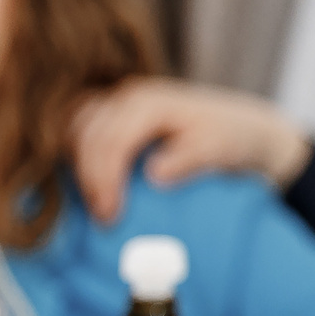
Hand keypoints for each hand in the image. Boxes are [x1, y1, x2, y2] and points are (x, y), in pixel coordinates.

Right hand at [70, 76, 313, 223]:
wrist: (239, 125)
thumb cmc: (229, 139)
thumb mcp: (218, 148)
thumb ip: (188, 158)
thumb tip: (154, 174)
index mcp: (151, 103)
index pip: (112, 140)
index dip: (105, 180)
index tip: (110, 217)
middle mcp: (128, 96)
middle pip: (87, 136)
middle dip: (89, 180)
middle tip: (104, 219)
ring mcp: (117, 101)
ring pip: (75, 128)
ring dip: (77, 166)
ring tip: (95, 202)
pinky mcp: (110, 112)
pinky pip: (77, 129)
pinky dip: (75, 154)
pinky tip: (87, 182)